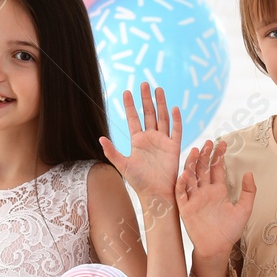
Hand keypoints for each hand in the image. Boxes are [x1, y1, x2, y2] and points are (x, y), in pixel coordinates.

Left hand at [100, 84, 181, 201]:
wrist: (156, 193)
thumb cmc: (139, 182)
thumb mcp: (122, 165)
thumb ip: (112, 152)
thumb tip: (100, 138)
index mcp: (138, 141)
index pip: (133, 118)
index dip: (130, 105)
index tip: (126, 92)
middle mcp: (150, 138)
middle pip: (148, 114)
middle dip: (146, 99)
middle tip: (144, 83)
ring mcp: (163, 141)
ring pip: (162, 118)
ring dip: (160, 104)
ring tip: (158, 89)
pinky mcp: (174, 147)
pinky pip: (176, 131)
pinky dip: (176, 120)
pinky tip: (173, 108)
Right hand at [176, 139, 254, 258]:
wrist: (217, 248)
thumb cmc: (230, 231)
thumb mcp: (244, 210)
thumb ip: (248, 192)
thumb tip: (249, 173)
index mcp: (218, 190)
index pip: (216, 168)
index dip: (218, 156)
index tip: (222, 143)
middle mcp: (205, 192)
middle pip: (202, 169)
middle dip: (204, 155)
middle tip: (208, 142)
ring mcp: (194, 199)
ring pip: (190, 177)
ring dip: (191, 164)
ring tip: (195, 151)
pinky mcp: (186, 209)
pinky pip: (181, 194)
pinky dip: (182, 184)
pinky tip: (185, 174)